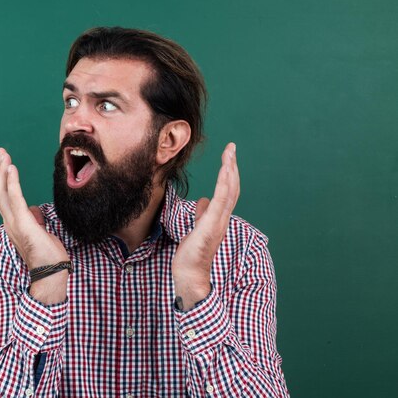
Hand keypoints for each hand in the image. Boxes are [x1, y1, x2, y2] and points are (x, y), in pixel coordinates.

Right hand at [0, 148, 68, 303]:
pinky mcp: (23, 224)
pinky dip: (12, 183)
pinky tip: (12, 169)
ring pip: (3, 192)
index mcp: (14, 224)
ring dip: (3, 172)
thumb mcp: (41, 232)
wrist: (51, 272)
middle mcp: (9, 222)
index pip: (4, 197)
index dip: (3, 179)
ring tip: (4, 156)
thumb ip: (34, 220)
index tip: (6, 163)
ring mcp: (14, 223)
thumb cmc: (48, 255)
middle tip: (0, 152)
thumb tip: (35, 211)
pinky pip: (15, 199)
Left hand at [171, 143, 239, 309]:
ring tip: (230, 154)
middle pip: (231, 187)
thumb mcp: (196, 228)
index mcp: (218, 217)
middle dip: (231, 166)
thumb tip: (203, 201)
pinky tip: (225, 170)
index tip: (228, 157)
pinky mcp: (212, 225)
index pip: (226, 191)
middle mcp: (222, 218)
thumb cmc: (191, 254)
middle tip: (231, 148)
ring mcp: (219, 221)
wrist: (189, 272)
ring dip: (230, 170)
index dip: (228, 174)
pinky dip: (224, 184)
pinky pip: (221, 201)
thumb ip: (202, 214)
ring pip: (229, 191)